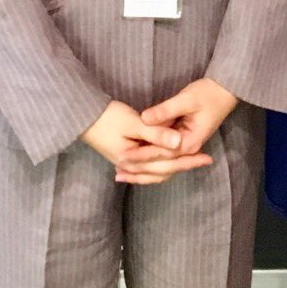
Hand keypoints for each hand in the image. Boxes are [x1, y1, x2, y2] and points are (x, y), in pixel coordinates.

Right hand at [80, 99, 211, 184]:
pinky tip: (162, 164)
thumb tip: (180, 143)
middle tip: (205, 160)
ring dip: (171, 168)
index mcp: (134, 160)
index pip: (167, 162)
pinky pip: (145, 167)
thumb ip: (157, 133)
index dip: (188, 159)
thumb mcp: (135, 123)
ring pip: (154, 171)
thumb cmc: (107, 117)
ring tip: (189, 163)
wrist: (80, 116)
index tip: (207, 156)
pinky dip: (157, 167)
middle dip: (184, 165)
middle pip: (162, 170)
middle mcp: (129, 166)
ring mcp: (124, 163)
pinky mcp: (122, 155)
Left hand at [121, 78, 238, 185]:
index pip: (161, 153)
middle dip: (139, 169)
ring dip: (143, 169)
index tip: (123, 156)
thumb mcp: (186, 99)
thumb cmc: (208, 93)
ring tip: (122, 173)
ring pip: (162, 164)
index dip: (141, 155)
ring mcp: (185, 146)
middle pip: (161, 165)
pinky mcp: (182, 140)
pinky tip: (135, 162)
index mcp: (189, 142)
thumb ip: (165, 111)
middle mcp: (187, 149)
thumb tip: (143, 119)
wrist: (225, 90)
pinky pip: (164, 155)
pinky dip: (150, 159)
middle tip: (118, 172)